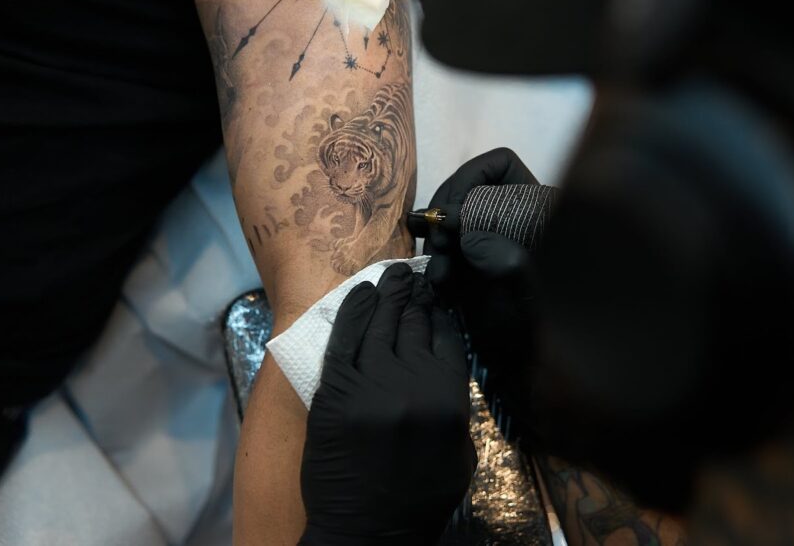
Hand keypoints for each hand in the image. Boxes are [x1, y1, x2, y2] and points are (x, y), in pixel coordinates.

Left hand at [299, 263, 474, 545]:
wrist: (365, 530)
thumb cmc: (419, 499)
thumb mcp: (460, 455)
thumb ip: (455, 404)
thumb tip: (441, 362)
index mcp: (447, 401)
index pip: (448, 340)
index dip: (442, 314)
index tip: (438, 298)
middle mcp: (409, 385)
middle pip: (414, 325)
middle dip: (416, 297)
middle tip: (415, 278)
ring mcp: (367, 385)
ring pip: (380, 324)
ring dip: (387, 294)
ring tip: (394, 274)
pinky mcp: (332, 392)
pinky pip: (343, 339)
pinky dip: (353, 310)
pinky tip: (362, 291)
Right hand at [423, 148, 539, 433]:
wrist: (554, 377)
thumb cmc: (557, 327)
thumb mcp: (533, 283)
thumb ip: (502, 249)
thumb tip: (464, 228)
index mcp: (542, 211)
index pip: (500, 166)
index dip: (470, 179)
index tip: (455, 213)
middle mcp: (519, 223)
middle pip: (469, 193)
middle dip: (447, 214)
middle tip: (438, 243)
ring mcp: (497, 248)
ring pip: (454, 225)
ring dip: (439, 243)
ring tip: (441, 272)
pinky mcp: (480, 276)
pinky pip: (450, 256)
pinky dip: (440, 264)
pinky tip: (440, 282)